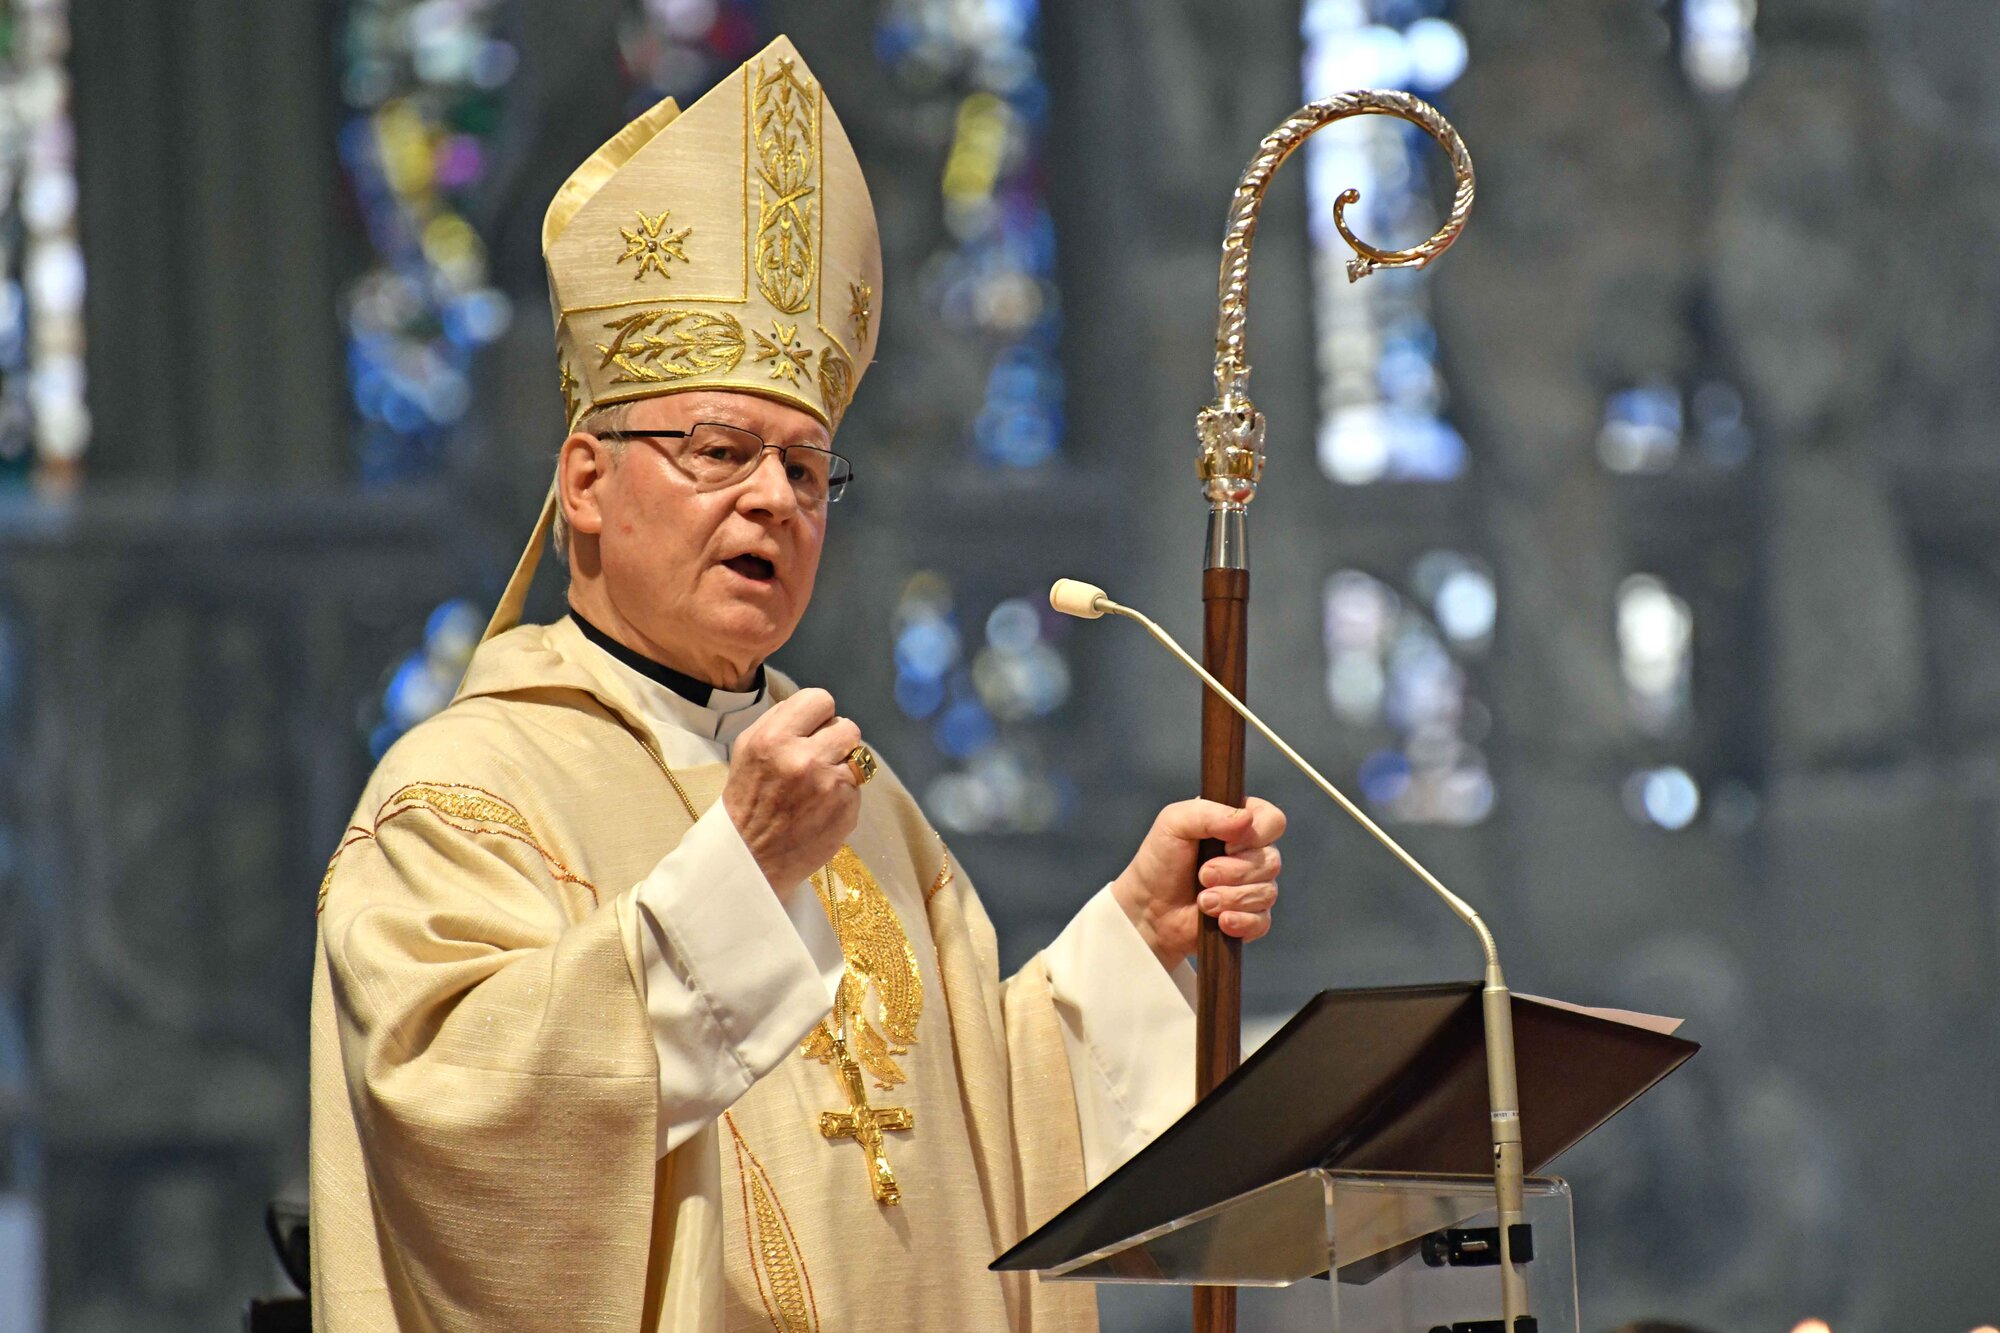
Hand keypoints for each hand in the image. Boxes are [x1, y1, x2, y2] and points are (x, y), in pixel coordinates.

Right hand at [723, 688, 864, 895]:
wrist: (751, 857)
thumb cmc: (747, 798)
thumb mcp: (748, 748)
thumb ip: (781, 721)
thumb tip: (814, 708)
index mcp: (775, 738)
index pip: (820, 699)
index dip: (818, 714)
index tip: (810, 730)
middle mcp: (805, 758)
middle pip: (847, 726)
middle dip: (835, 740)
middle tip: (818, 757)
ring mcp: (830, 785)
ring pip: (858, 756)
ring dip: (842, 766)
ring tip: (820, 782)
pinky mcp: (847, 810)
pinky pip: (857, 787)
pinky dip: (843, 794)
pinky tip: (821, 806)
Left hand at [1108, 797, 1285, 971]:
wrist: (1147, 908)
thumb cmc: (1160, 861)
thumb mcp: (1174, 823)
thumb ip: (1207, 812)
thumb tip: (1247, 819)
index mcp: (1239, 824)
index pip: (1273, 821)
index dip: (1255, 835)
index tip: (1225, 844)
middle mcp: (1252, 854)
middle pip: (1272, 861)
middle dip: (1233, 871)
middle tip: (1202, 875)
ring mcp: (1254, 887)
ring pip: (1267, 892)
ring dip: (1230, 897)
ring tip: (1202, 900)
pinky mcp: (1251, 919)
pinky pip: (1262, 921)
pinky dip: (1239, 921)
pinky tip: (1219, 920)